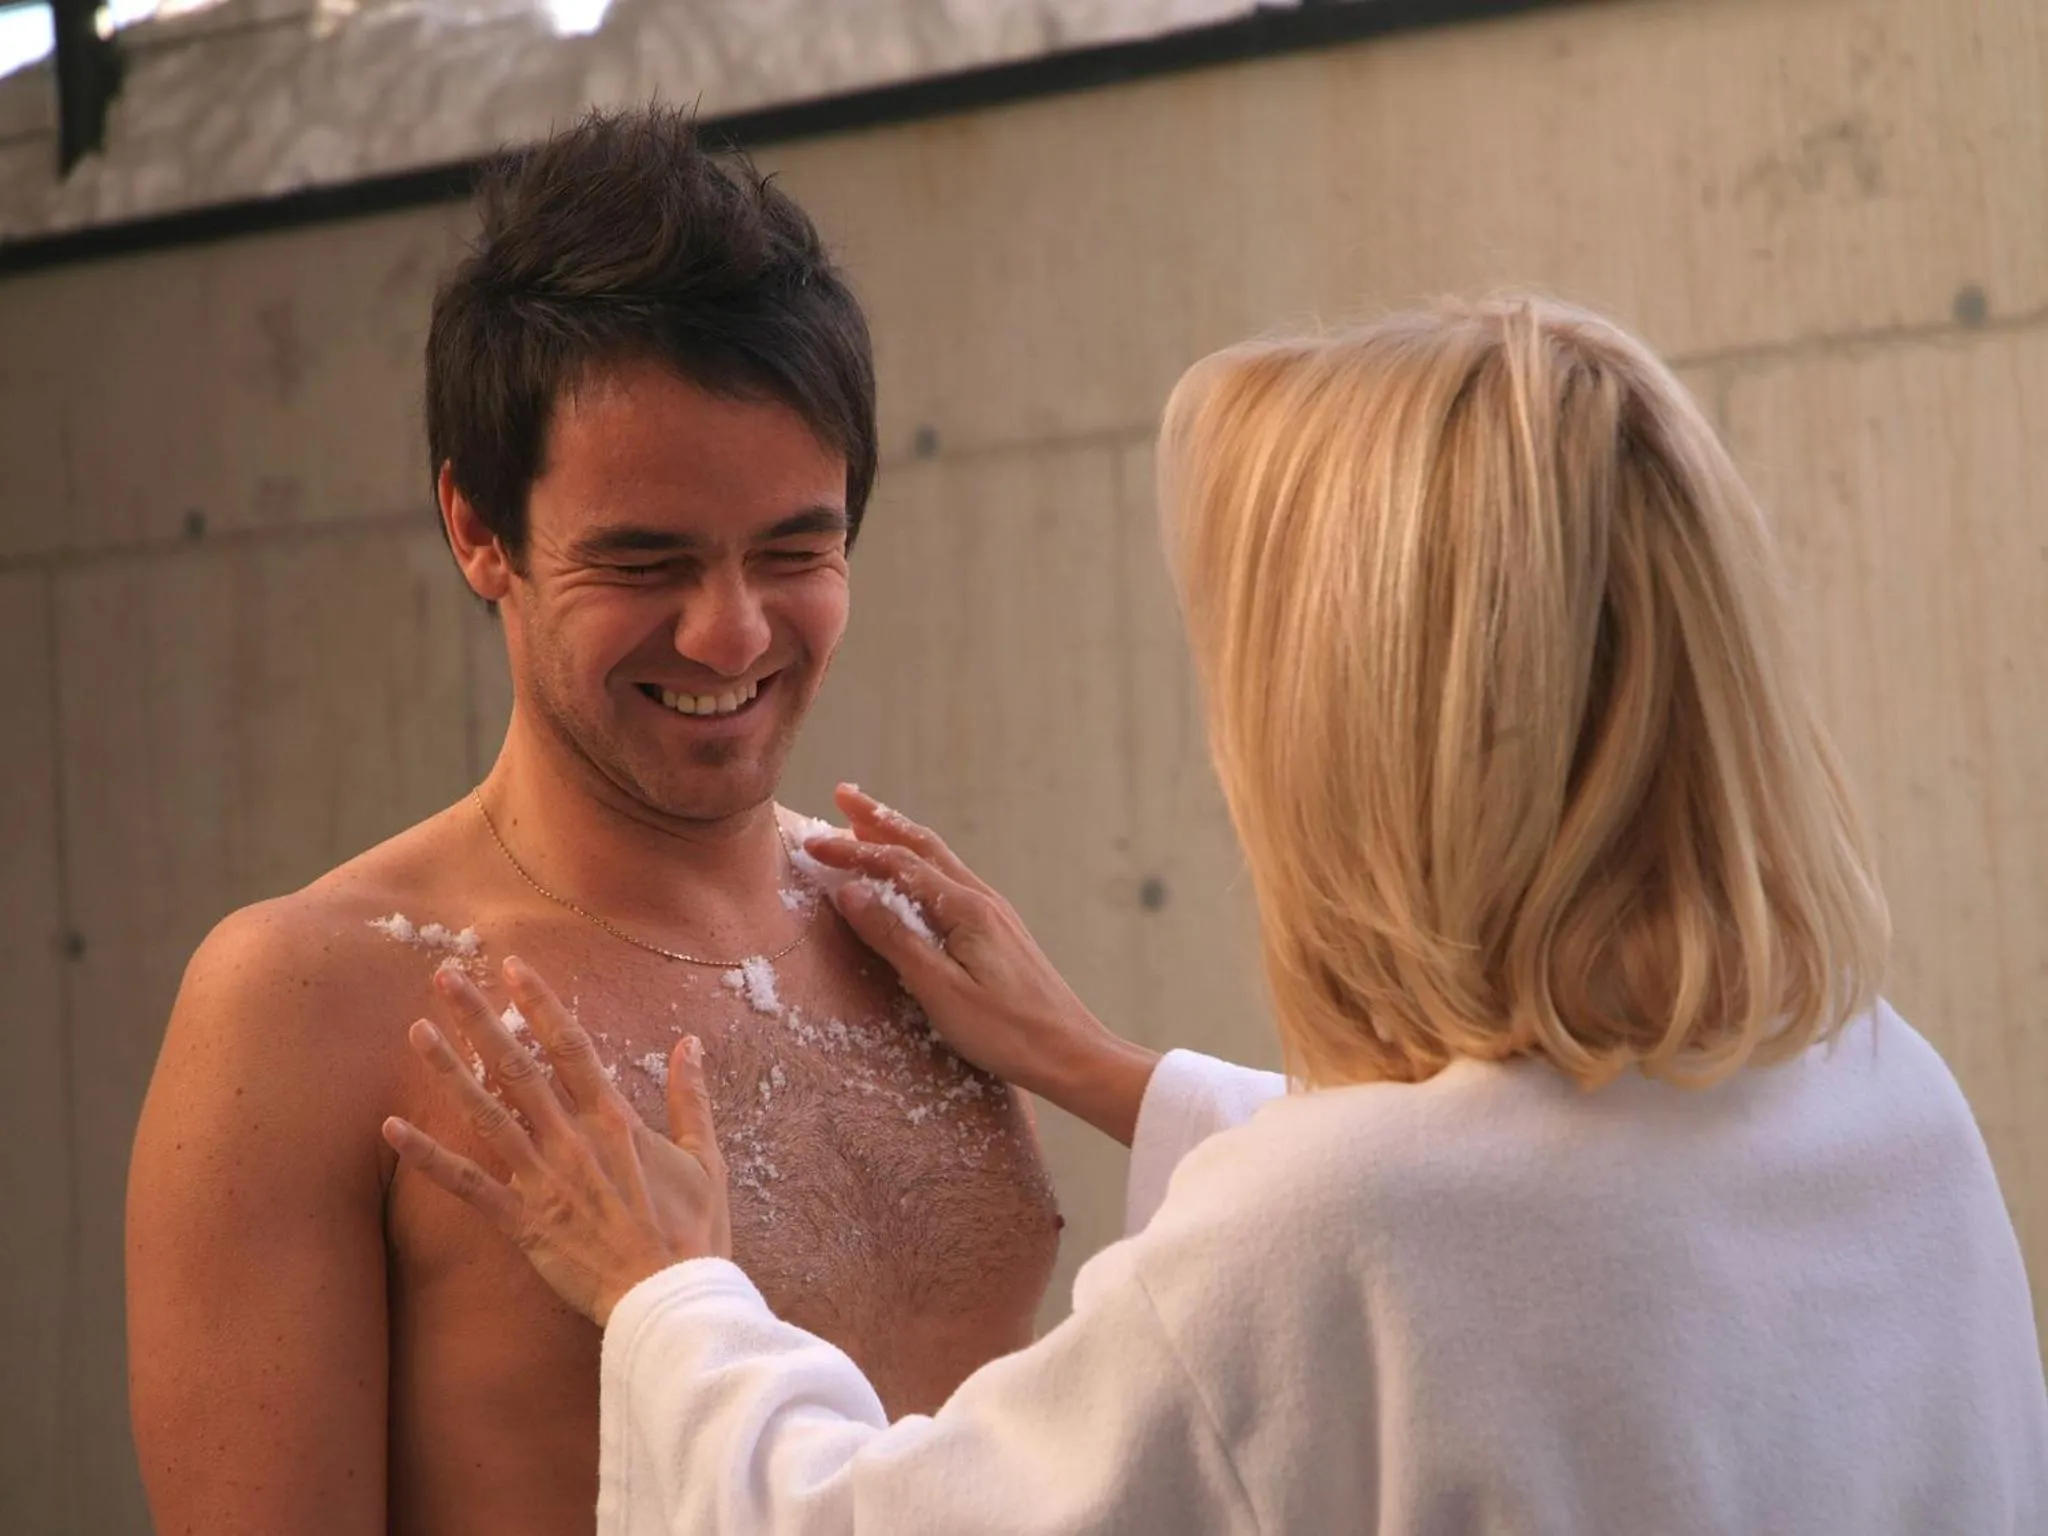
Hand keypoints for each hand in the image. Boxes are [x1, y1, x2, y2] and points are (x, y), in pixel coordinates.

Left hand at [381, 956, 730, 1326]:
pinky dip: (429, 1158)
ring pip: (486, 1114)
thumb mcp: (707, 1159)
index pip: (570, 1045)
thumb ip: (692, 1098)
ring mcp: (544, 1180)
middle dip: (479, 1018)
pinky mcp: (523, 1223)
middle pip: (517, 1066)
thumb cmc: (694, 1234)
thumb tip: (691, 1044)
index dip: (538, 1003)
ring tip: (416, 1030)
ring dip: (448, 1071)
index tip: (511, 966)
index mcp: (616, 1120)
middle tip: (445, 976)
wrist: (670, 1301)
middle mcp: (573, 1140)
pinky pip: (467, 1185)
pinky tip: (391, 1129)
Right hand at [804, 785, 1159, 1145]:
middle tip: (842, 794)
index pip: (898, 864)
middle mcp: (981, 900)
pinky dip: (919, 866)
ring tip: (868, 823)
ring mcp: (993, 914)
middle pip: (922, 845)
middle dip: (879, 819)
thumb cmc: (1006, 1030)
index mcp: (966, 908)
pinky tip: (912, 876)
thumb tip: (850, 891)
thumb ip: (894, 937)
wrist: (1070, 1053)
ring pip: (938, 861)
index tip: (812, 842)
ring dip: (899, 837)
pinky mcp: (998, 932)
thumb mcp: (939, 989)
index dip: (853, 850)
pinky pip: (949, 882)